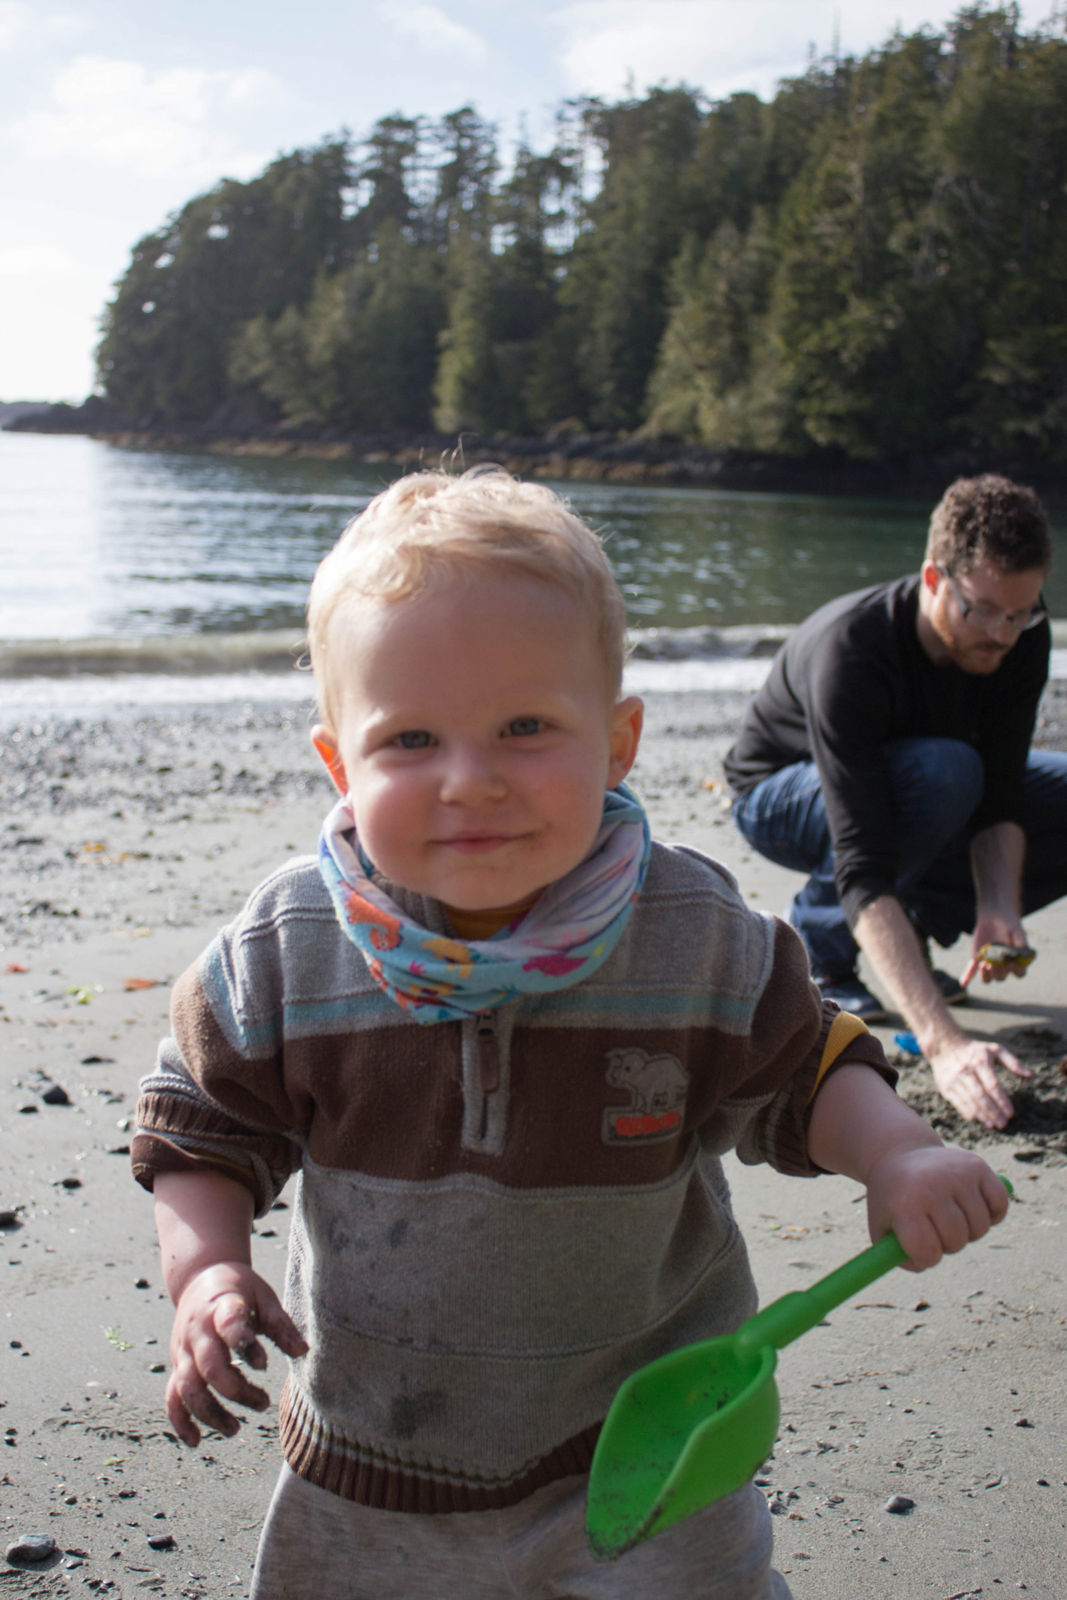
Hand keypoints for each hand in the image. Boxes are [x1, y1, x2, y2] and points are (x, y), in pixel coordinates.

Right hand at [165, 1261, 307, 1446]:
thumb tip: (303, 1352)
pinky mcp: (177, 1364)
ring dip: (210, 1413)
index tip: (264, 1364)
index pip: (229, 1326)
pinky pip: (172, 1396)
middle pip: (209, 1368)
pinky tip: (195, 1441)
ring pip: (188, 1388)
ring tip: (235, 1429)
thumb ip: (281, 1325)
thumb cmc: (239, 1288)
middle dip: (235, 1391)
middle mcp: (198, 1331)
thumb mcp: (264, 1296)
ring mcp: (183, 1349)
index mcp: (222, 1307)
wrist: (199, 1277)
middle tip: (263, 1403)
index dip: (245, 1345)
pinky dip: (180, 1420)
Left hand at [865, 1143, 1009, 1270]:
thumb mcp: (881, 1228)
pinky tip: (970, 1205)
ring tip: (949, 1215)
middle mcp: (932, 1185)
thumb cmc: (892, 1200)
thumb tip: (922, 1263)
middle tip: (933, 1227)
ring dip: (968, 1230)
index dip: (925, 1257)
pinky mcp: (977, 1166)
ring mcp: (957, 1174)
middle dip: (947, 1244)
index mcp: (905, 1204)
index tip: (918, 1246)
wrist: (900, 1156)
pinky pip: (999, 1205)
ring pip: (981, 1227)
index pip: (927, 1251)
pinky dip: (991, 1214)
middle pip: (956, 1241)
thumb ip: (894, 1256)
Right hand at [929, 1036, 1030, 1129]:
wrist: (944, 1046)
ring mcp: (954, 1080)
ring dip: (982, 1115)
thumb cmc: (975, 1050)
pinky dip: (969, 1112)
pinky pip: (958, 1103)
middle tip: (1004, 1123)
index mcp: (980, 1061)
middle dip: (993, 1111)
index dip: (1002, 1100)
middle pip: (981, 1095)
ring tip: (993, 1124)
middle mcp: (965, 1071)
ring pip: (969, 1101)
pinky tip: (979, 1119)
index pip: (992, 1084)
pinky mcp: (946, 1087)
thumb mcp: (994, 1049)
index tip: (1011, 1113)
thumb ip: (1013, 1062)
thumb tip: (1030, 1075)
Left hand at [959, 917, 1029, 988]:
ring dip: (985, 975)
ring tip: (984, 965)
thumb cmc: (1009, 924)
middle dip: (998, 972)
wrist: (995, 916)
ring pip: (987, 978)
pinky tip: (963, 983)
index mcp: (1016, 961)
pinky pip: (971, 970)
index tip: (1012, 963)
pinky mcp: (977, 959)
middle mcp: (1003, 966)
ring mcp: (989, 964)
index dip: (1017, 971)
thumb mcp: (1016, 930)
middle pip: (1001, 977)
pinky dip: (967, 977)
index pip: (1019, 973)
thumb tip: (1022, 951)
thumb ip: (1020, 940)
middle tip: (995, 963)